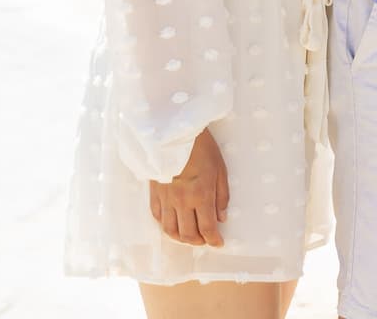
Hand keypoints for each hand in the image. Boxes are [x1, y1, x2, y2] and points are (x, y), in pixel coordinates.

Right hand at [148, 128, 229, 246]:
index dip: (214, 240)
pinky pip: (157, 217)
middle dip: (199, 241)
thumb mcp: (220, 170)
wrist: (175, 133)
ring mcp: (166, 198)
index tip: (219, 243)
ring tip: (190, 234)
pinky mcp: (154, 193)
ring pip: (170, 230)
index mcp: (201, 196)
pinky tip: (174, 222)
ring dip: (181, 237)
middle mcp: (182, 201)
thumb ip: (221, 197)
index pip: (207, 229)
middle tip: (206, 238)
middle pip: (187, 234)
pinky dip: (166, 225)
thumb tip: (221, 218)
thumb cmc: (202, 148)